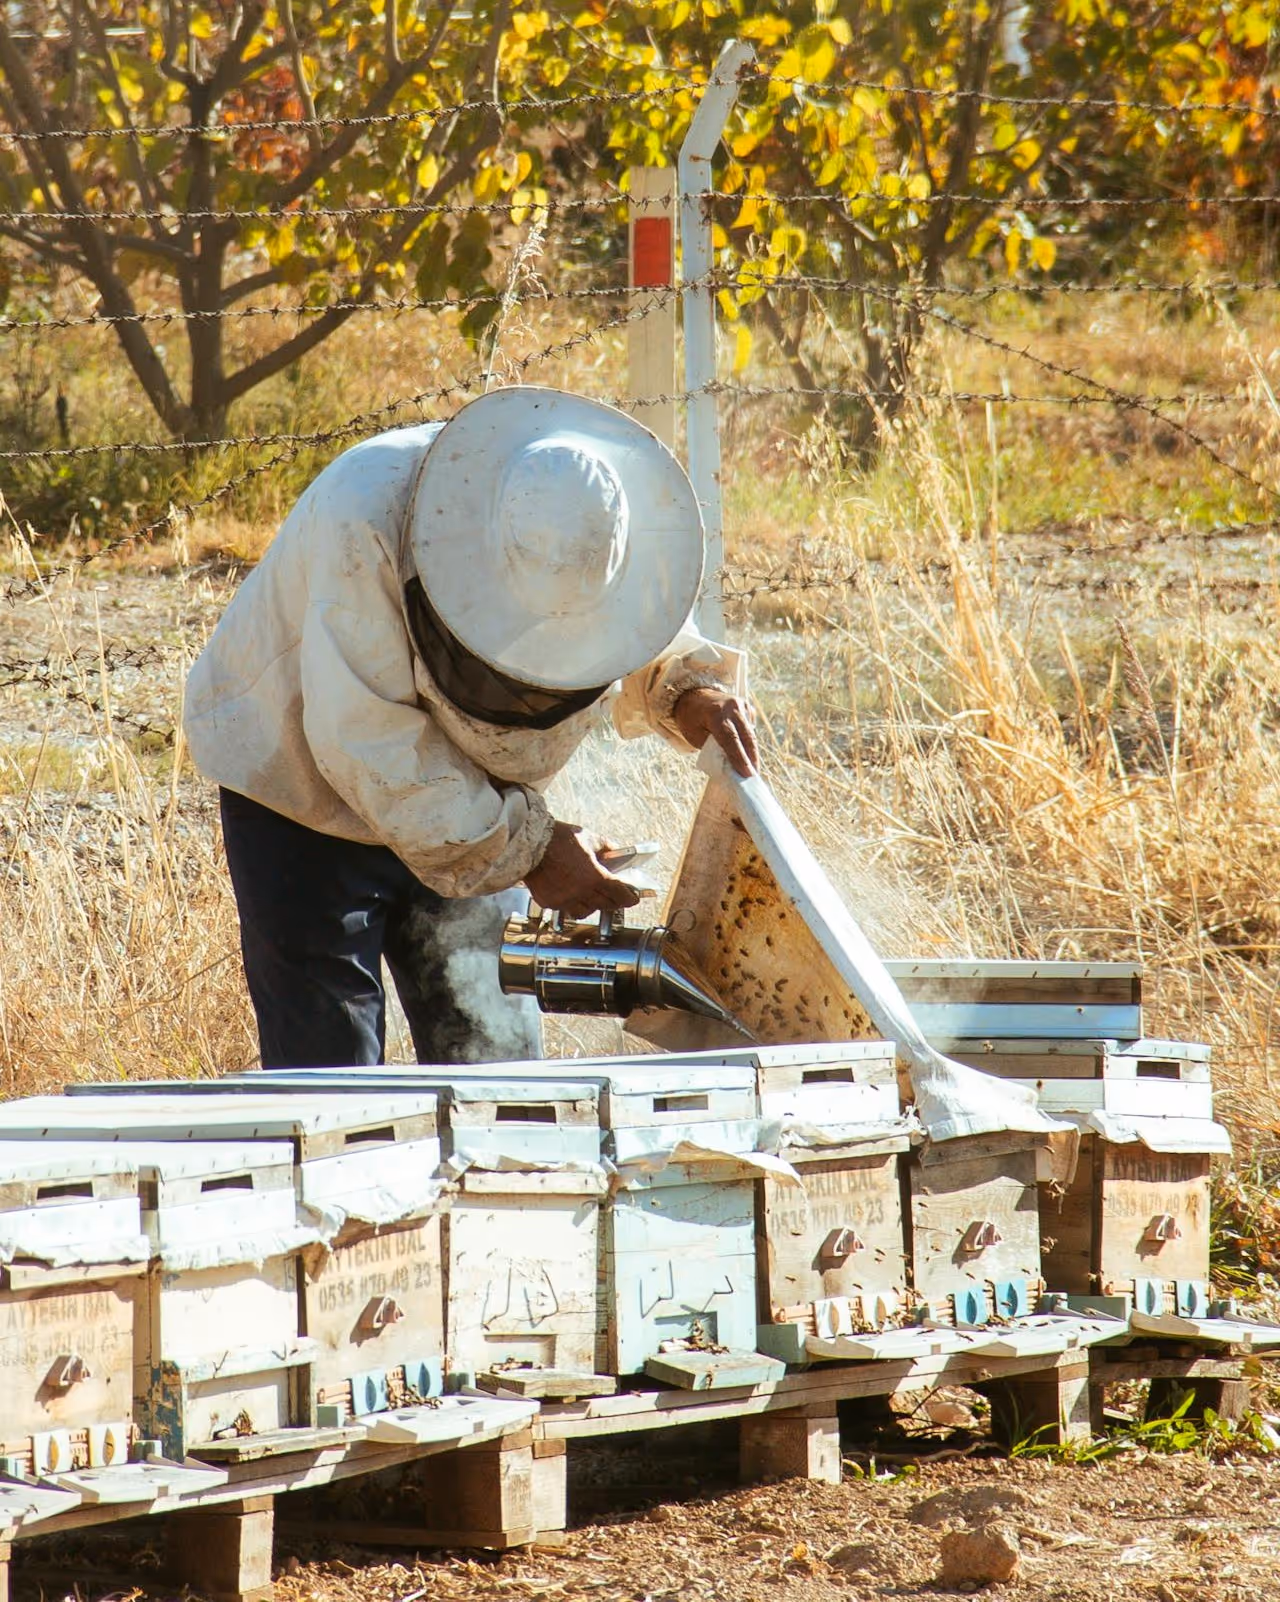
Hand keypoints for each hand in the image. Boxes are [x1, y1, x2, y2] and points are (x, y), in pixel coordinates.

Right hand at [523, 821, 641, 919]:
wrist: (529, 843)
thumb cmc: (558, 838)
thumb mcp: (588, 837)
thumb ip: (606, 848)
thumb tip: (616, 854)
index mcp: (594, 876)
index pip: (619, 893)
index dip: (629, 897)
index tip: (633, 898)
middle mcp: (580, 892)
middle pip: (605, 905)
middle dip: (613, 901)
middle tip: (616, 896)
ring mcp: (563, 899)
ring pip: (585, 911)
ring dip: (592, 905)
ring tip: (592, 895)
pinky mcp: (548, 902)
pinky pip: (565, 908)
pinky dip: (571, 903)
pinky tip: (571, 892)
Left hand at [672, 686, 758, 776]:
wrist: (693, 696)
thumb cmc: (691, 719)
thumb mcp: (695, 736)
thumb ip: (713, 748)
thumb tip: (731, 764)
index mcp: (715, 713)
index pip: (731, 739)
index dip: (740, 758)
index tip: (747, 774)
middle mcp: (732, 706)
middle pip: (746, 737)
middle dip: (751, 758)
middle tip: (754, 776)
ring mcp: (741, 704)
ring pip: (751, 733)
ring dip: (752, 752)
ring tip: (753, 769)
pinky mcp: (746, 707)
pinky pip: (750, 727)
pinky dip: (749, 742)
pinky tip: (748, 755)